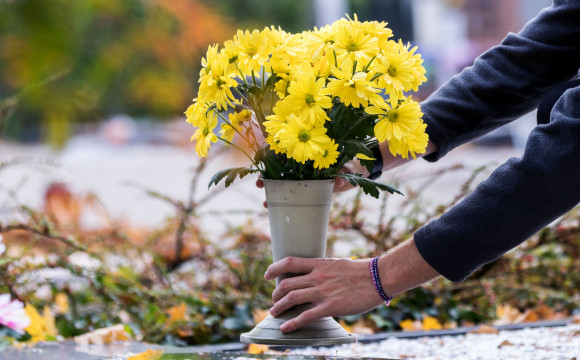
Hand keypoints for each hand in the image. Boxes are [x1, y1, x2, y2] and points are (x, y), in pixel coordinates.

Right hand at [256, 158, 368, 207]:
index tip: (265, 164)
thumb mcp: (350, 166)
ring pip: (284, 183)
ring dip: (272, 192)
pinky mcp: (312, 191)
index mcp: (311, 156)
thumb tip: (338, 183)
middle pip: (280, 169)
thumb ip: (344, 172)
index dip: (272, 157)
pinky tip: (275, 210)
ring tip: (265, 203)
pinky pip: (294, 196)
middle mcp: (306, 167)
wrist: (363, 171)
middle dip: (267, 175)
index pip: (287, 153)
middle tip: (259, 184)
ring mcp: (308, 179)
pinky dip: (284, 201)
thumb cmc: (355, 163)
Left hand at [263, 256, 383, 332]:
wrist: (377, 278)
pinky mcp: (330, 306)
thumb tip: (313, 275)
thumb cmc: (360, 271)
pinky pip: (306, 316)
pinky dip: (292, 322)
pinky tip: (285, 327)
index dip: (274, 268)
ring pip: (291, 299)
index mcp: (319, 264)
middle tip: (274, 301)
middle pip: (286, 284)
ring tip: (274, 313)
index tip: (267, 275)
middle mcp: (317, 277)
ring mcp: (322, 292)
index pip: (289, 262)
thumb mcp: (336, 264)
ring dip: (279, 307)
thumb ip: (323, 270)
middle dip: (276, 294)